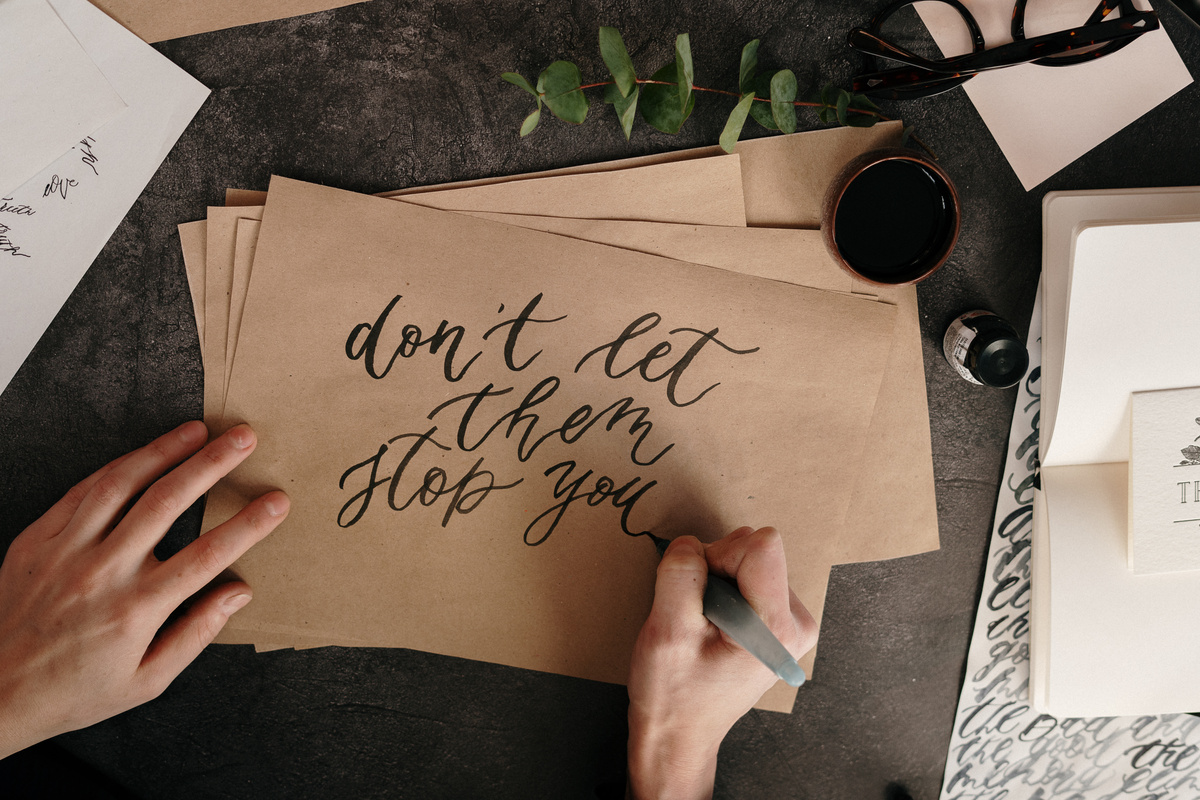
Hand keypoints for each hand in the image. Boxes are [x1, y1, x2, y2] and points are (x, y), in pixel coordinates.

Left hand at [0, 421, 286, 757]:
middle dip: (211, 464)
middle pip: (167, 503)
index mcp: (136, 609)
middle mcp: (102, 572)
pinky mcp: (36, 541)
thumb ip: (196, 633)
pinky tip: (142, 454)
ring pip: (120, 485)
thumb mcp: (146, 681)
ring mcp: (65, 552)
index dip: (249, 524)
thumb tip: (238, 593)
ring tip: (196, 430)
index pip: (208, 554)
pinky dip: (116, 468)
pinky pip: (81, 492)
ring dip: (163, 451)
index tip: (277, 501)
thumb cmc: (75, 690)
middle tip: (242, 438)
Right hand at [626, 526, 817, 799]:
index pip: (759, 545)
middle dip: (713, 571)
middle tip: (695, 617)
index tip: (697, 597)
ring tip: (701, 626)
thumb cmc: (674, 696)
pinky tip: (710, 626)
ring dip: (714, 582)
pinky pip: (747, 575)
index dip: (715, 558)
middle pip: (752, 548)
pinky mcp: (777, 621)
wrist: (679, 735)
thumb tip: (692, 543)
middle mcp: (796, 622)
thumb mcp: (667, 632)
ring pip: (746, 558)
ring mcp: (790, 622)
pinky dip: (721, 591)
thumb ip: (681, 576)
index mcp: (777, 627)